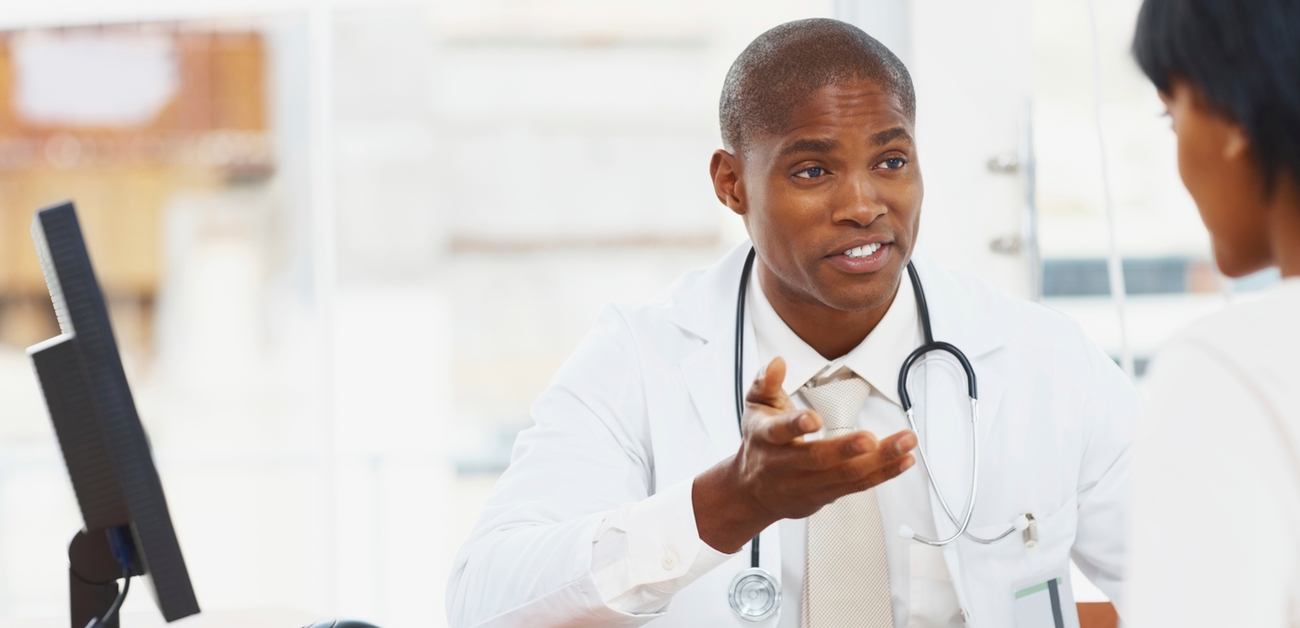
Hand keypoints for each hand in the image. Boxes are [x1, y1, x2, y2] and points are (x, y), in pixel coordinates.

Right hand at [693, 357, 916, 553]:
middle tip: (871, 439)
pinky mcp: (827, 495)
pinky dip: (885, 473)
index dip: (795, 425)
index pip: (779, 432)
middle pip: (818, 459)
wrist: (753, 491)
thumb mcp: (755, 407)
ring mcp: (808, 484)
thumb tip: (777, 363)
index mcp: (767, 439)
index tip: (814, 419)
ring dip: (880, 460)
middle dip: (847, 449)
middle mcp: (786, 466)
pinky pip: (859, 486)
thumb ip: (766, 383)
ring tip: (905, 442)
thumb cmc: (759, 444)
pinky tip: (904, 459)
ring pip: (846, 475)